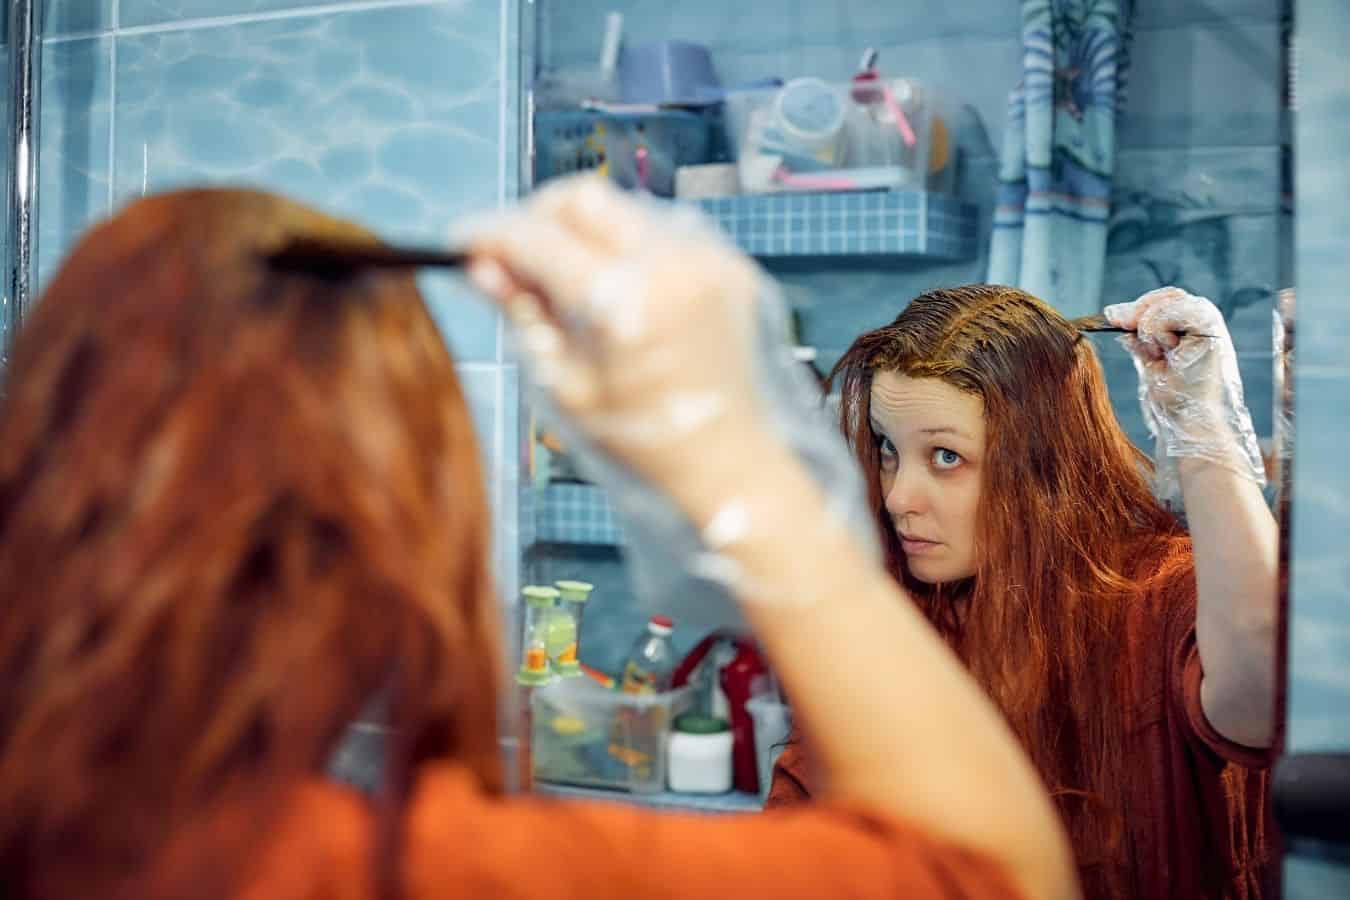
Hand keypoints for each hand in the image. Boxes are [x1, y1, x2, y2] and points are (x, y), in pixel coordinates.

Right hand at [462, 175, 768, 488]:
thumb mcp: (566, 386)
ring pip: (623, 208)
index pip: (537, 238)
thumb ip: (523, 317)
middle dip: (538, 217)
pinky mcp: (730, 265)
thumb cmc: (642, 438)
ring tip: (572, 286)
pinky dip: (630, 246)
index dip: (489, 234)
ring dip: (585, 231)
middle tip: (516, 258)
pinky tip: (622, 291)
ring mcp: (707, 259)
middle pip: (581, 197)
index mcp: (623, 303)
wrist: (730, 462)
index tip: (463, 241)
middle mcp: (670, 265)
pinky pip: (664, 230)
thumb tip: (480, 266)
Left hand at [1104, 287, 1264, 496]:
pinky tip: (1164, 347)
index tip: (1110, 317)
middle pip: (1168, 295)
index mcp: (1190, 328)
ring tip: (1156, 349)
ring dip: (1150, 322)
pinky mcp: (1213, 331)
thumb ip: (1138, 337)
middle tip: (1121, 325)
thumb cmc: (1174, 399)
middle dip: (1139, 310)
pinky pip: (1178, 310)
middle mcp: (1203, 322)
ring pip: (1171, 301)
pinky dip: (1160, 325)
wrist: (1189, 423)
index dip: (1136, 306)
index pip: (1162, 301)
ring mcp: (1211, 325)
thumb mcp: (1149, 361)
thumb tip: (1113, 313)